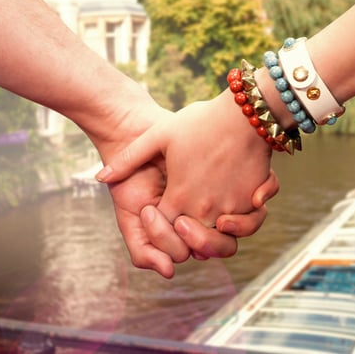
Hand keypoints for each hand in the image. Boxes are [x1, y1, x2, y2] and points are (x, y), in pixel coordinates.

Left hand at [96, 90, 275, 267]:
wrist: (245, 112)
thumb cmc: (200, 121)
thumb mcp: (158, 136)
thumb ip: (129, 159)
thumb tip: (101, 177)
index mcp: (179, 197)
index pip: (164, 229)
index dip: (159, 225)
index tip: (159, 207)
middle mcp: (205, 210)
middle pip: (192, 242)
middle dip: (185, 236)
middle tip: (182, 218)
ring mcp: (231, 208)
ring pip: (221, 240)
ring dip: (213, 235)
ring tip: (209, 216)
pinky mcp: (253, 202)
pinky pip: (246, 224)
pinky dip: (240, 222)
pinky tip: (232, 206)